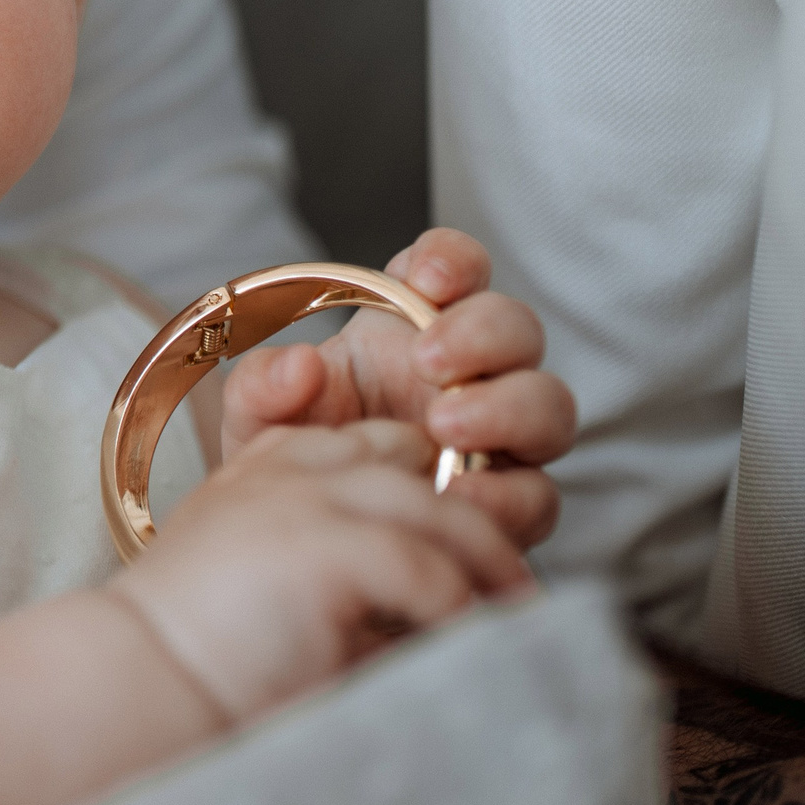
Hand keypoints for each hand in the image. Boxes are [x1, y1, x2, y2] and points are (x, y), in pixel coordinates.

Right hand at [110, 419, 535, 723]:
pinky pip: (431, 570)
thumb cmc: (194, 651)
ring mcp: (309, 499)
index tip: (457, 543)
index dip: (421, 482)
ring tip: (515, 612)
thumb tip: (411, 600)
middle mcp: (291, 468)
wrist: (137, 678)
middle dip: (466, 509)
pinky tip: (472, 643)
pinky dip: (460, 611)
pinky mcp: (328, 545)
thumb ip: (329, 563)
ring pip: (440, 511)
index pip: (372, 445)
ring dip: (487, 565)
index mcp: (267, 465)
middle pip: (412, 460)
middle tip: (506, 575)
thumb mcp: (262, 580)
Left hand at [218, 227, 574, 551]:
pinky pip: (539, 493)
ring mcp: (500, 438)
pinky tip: (460, 496)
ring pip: (547, 404)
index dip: (453, 260)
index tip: (426, 279)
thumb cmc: (294, 461)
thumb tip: (297, 366)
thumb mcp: (257, 422)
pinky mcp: (513, 502)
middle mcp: (469, 374)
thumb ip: (261, 388)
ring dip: (506, 407)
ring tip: (445, 425)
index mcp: (410, 329)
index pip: (455, 268)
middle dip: (483, 332)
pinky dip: (508, 493)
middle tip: (429, 359)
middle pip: (518, 327)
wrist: (304, 544)